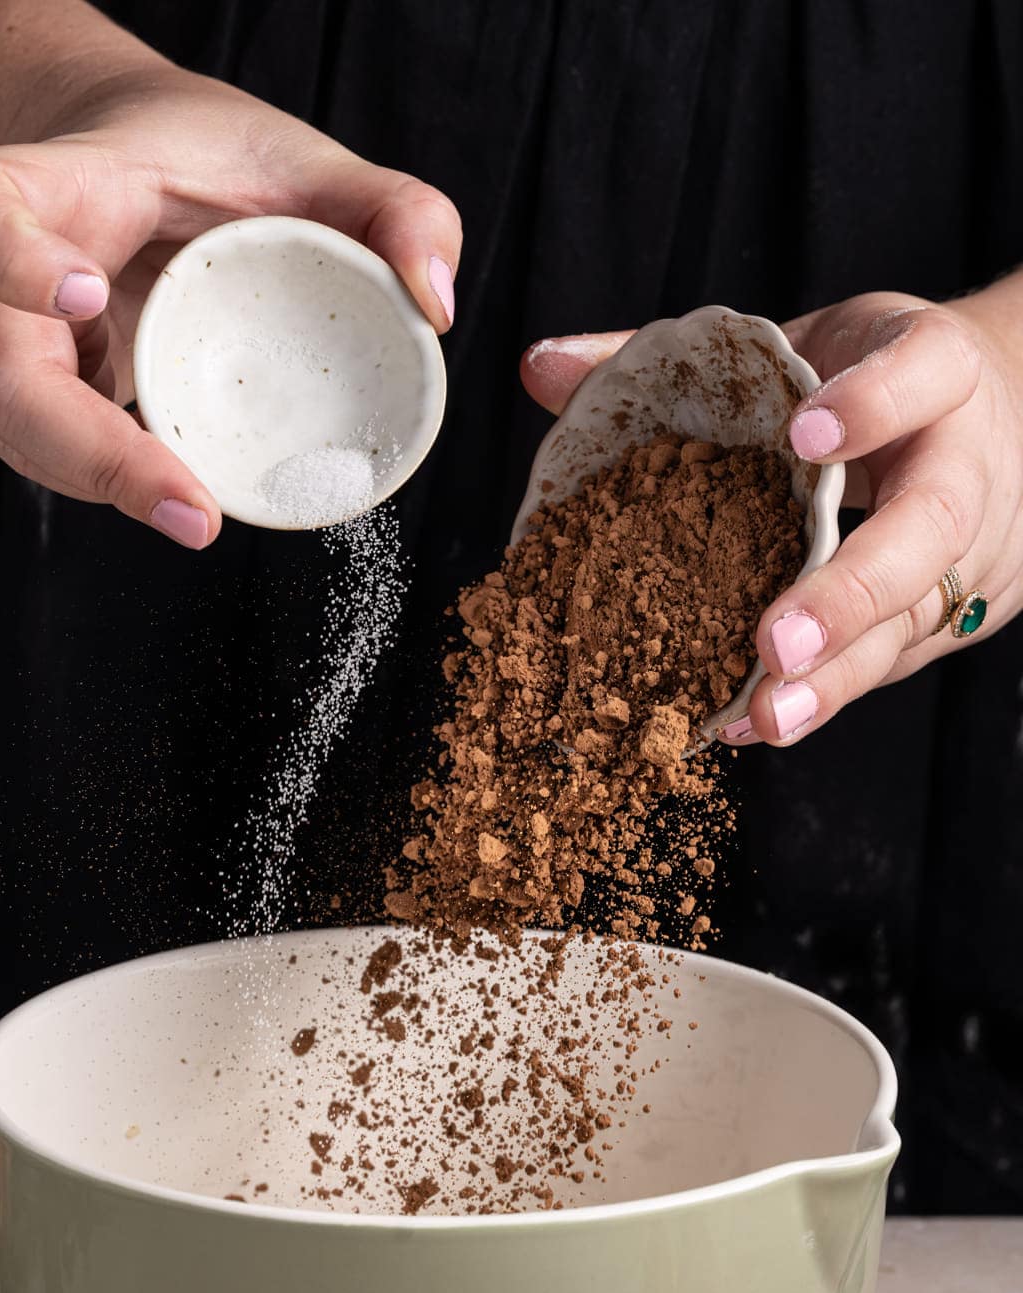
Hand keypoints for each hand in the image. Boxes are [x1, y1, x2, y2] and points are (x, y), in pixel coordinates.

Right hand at [0, 67, 460, 547]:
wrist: (137, 177)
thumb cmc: (208, 163)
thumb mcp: (304, 160)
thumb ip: (389, 208)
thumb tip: (436, 306)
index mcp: (52, 187)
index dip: (13, 256)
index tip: (86, 295)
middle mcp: (3, 279)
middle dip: (85, 453)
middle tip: (189, 506)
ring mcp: (14, 348)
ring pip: (20, 437)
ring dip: (103, 488)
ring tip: (197, 515)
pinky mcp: (43, 403)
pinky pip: (58, 461)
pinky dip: (116, 487)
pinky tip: (179, 499)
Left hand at [520, 285, 1022, 743]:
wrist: (1009, 423)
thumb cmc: (877, 380)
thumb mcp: (806, 344)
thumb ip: (680, 360)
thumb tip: (542, 366)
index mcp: (938, 373)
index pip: (923, 374)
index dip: (874, 402)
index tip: (806, 431)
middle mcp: (967, 466)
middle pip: (927, 530)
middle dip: (848, 594)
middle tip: (773, 645)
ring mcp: (972, 552)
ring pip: (913, 621)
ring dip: (834, 679)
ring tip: (764, 719)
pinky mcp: (952, 616)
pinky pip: (889, 664)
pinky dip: (821, 696)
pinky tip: (752, 723)